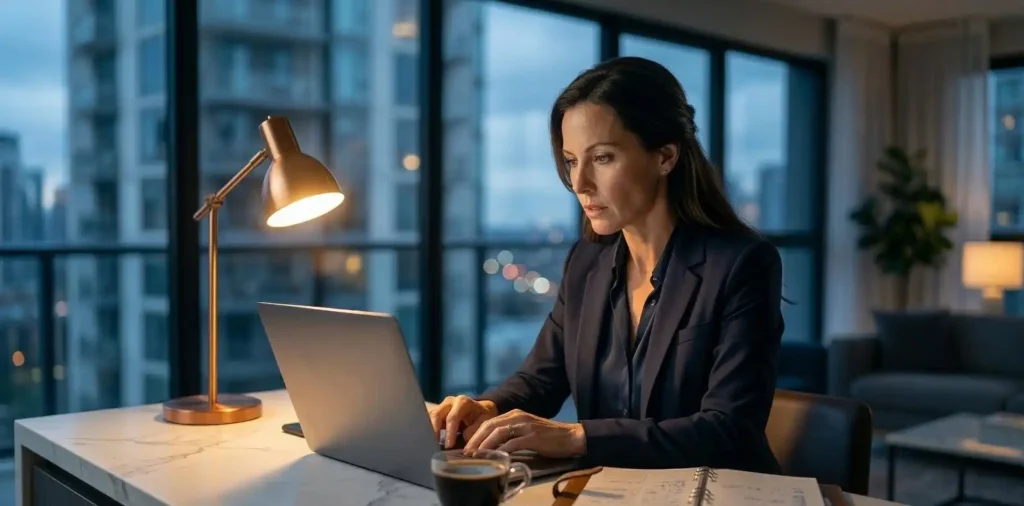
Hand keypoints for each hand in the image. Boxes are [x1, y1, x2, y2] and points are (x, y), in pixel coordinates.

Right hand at [429, 395, 498, 448]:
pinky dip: (427, 431)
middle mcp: (450, 401)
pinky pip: (427, 420)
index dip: (449, 432)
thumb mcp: (485, 422)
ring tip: (429, 445)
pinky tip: (428, 442)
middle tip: (434, 446)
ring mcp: (441, 406)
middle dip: (434, 431)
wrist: (480, 411)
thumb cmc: (482, 417)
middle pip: (436, 415)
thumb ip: (476, 430)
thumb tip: (465, 440)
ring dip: (429, 431)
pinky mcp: (436, 413)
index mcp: (463, 402)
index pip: (452, 417)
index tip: (449, 446)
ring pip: (430, 417)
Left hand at [464, 409, 585, 458]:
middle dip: (475, 439)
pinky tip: (495, 457)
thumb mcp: (526, 431)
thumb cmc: (548, 437)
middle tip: (466, 452)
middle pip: (490, 425)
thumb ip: (510, 435)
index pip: (489, 422)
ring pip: (498, 433)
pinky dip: (501, 450)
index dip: (476, 434)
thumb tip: (492, 447)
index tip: (467, 446)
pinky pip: (513, 443)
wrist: (571, 437)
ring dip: (484, 445)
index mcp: (515, 414)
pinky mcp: (533, 436)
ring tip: (476, 455)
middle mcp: (518, 416)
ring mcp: (525, 425)